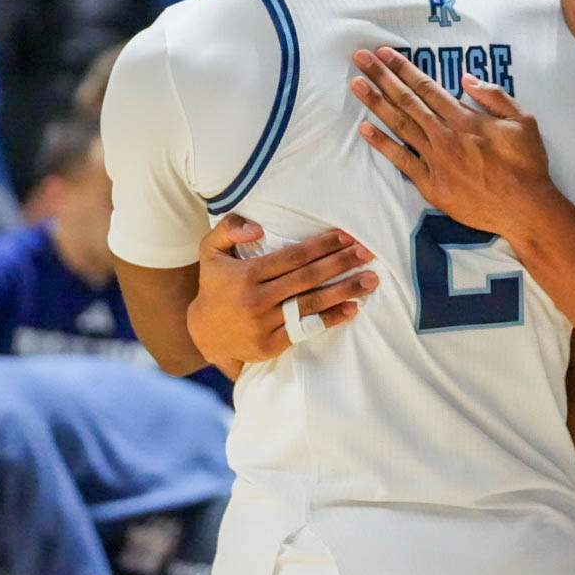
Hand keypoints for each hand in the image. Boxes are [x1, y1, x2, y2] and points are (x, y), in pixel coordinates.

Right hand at [186, 215, 377, 366]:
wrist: (204, 333)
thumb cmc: (215, 284)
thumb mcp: (210, 250)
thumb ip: (228, 228)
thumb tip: (259, 228)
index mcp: (246, 274)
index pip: (292, 257)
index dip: (321, 246)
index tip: (346, 236)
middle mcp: (256, 299)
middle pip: (308, 278)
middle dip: (341, 264)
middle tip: (368, 253)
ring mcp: (263, 325)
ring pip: (311, 304)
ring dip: (345, 291)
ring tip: (370, 280)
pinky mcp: (270, 346)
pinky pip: (306, 330)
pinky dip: (331, 319)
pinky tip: (353, 308)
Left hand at [351, 47, 554, 238]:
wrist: (525, 208)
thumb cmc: (527, 164)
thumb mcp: (523, 120)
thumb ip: (494, 96)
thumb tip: (466, 79)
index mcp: (466, 118)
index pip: (427, 87)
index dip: (404, 68)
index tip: (385, 54)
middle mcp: (446, 135)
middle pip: (407, 101)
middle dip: (382, 77)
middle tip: (360, 58)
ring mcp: (436, 160)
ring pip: (400, 125)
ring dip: (376, 103)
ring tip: (356, 84)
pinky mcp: (431, 184)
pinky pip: (402, 161)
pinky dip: (382, 144)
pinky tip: (365, 129)